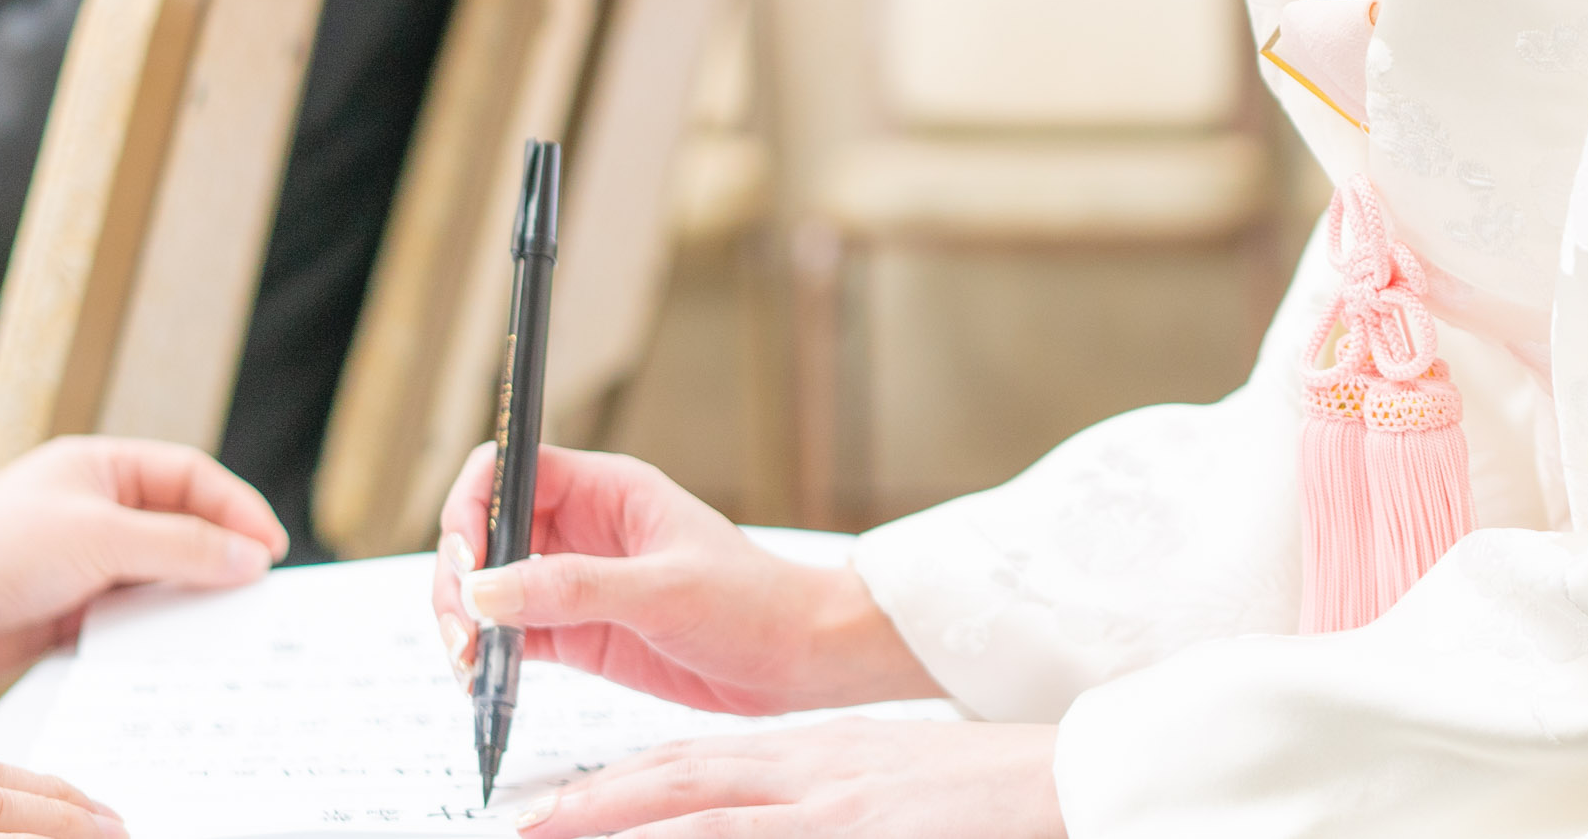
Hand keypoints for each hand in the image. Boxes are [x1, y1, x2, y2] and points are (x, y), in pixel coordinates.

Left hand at [0, 436, 287, 694]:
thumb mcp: (101, 537)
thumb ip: (182, 545)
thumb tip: (251, 557)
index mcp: (100, 468)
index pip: (191, 477)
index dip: (237, 508)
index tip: (270, 549)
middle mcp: (94, 512)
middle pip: (180, 528)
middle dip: (220, 557)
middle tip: (258, 593)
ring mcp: (81, 564)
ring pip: (157, 578)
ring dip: (187, 601)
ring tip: (224, 629)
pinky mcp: (67, 614)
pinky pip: (129, 622)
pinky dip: (153, 636)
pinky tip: (173, 656)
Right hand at [430, 444, 940, 716]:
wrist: (798, 658)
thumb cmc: (752, 602)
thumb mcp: (665, 589)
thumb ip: (574, 588)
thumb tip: (486, 588)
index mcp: (605, 489)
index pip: (508, 472)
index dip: (472, 509)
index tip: (466, 563)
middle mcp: (581, 529)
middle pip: (486, 532)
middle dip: (458, 577)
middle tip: (460, 635)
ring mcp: (576, 583)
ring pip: (490, 588)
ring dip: (465, 622)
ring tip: (468, 668)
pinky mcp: (580, 635)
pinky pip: (514, 636)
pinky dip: (488, 658)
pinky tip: (482, 685)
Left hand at [520, 718, 1062, 838]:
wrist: (1069, 776)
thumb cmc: (990, 798)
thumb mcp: (891, 794)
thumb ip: (827, 805)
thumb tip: (786, 820)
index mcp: (816, 756)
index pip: (699, 766)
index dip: (625, 784)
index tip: (564, 804)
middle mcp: (808, 767)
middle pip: (674, 779)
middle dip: (591, 802)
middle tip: (519, 822)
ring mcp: (826, 799)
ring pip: (692, 807)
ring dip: (611, 820)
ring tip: (539, 836)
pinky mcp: (852, 823)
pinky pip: (741, 836)